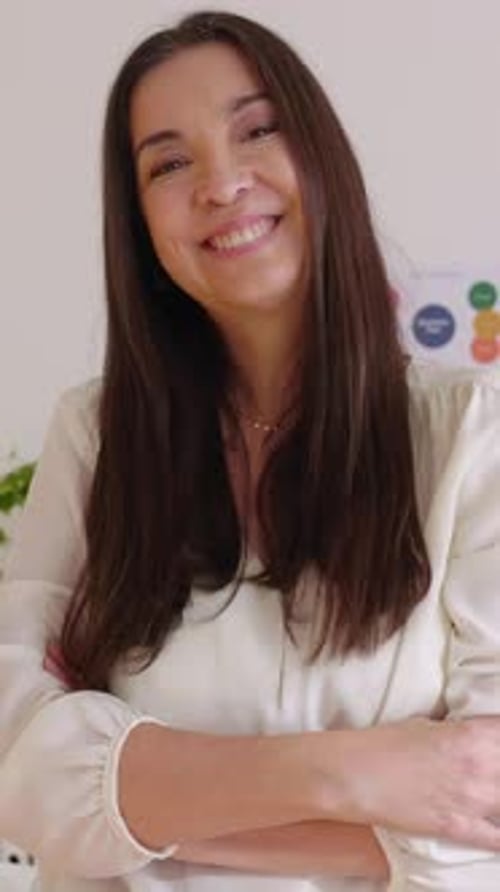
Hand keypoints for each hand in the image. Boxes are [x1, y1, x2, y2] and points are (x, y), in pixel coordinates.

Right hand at [328, 717, 499, 849]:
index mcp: (471, 735)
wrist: (354, 774)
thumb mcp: (427, 726)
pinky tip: (495, 824)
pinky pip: (498, 838)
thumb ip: (459, 735)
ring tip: (488, 792)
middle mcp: (479, 766)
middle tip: (489, 770)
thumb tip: (474, 739)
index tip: (495, 743)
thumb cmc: (385, 744)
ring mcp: (471, 800)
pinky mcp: (458, 828)